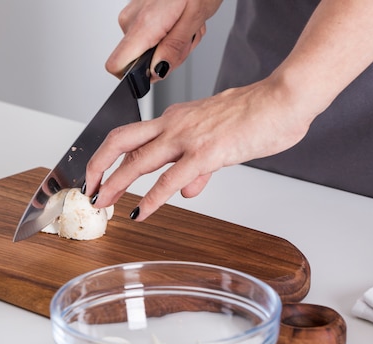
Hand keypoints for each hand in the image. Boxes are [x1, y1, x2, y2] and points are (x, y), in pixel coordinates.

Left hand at [84, 78, 312, 220]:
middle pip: (120, 141)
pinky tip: (141, 213)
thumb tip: (187, 191)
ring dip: (115, 183)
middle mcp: (173, 124)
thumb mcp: (219, 144)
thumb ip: (198, 170)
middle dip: (98, 166)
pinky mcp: (206, 152)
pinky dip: (151, 199)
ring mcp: (187, 137)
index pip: (132, 136)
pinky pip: (170, 179)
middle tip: (88, 189)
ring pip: (137, 159)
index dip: (110, 157)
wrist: (283, 101)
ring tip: (102, 203)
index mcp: (175, 119)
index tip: (100, 176)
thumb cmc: (256, 116)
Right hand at [106, 0, 222, 78]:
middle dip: (165, 57)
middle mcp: (131, 19)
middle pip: (137, 61)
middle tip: (185, 38)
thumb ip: (173, 49)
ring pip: (145, 50)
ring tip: (184, 26)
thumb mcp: (195, 19)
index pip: (116, 65)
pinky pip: (147, 37)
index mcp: (144, 23)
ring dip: (170, 45)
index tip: (157, 69)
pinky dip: (167, 34)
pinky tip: (178, 21)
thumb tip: (156, 72)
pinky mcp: (137, 13)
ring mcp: (132, 15)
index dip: (136, 76)